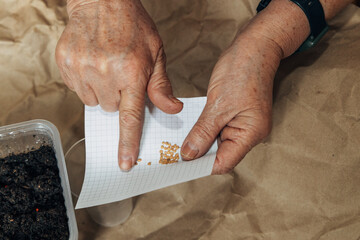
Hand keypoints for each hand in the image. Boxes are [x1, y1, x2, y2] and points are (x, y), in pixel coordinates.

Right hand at [55, 0, 182, 170]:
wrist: (102, 1)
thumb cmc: (133, 25)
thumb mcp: (156, 52)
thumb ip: (161, 85)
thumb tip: (172, 109)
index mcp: (131, 72)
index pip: (130, 117)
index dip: (127, 143)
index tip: (125, 163)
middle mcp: (105, 73)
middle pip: (111, 109)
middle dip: (118, 98)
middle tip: (121, 76)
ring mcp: (82, 68)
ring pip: (93, 100)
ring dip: (101, 90)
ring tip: (106, 66)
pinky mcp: (66, 63)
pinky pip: (77, 88)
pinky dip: (85, 81)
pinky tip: (93, 62)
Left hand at [181, 31, 281, 173]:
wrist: (255, 46)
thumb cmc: (242, 70)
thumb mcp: (218, 104)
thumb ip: (203, 132)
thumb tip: (190, 154)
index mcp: (251, 134)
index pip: (223, 162)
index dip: (201, 165)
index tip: (179, 163)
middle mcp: (250, 133)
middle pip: (220, 155)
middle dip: (199, 153)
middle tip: (174, 150)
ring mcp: (244, 124)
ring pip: (217, 142)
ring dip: (200, 140)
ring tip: (180, 138)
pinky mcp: (236, 115)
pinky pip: (218, 128)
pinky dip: (204, 129)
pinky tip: (190, 126)